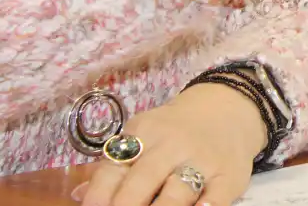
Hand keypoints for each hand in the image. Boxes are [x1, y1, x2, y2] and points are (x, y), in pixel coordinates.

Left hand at [73, 84, 264, 205]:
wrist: (229, 110)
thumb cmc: (176, 133)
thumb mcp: (143, 136)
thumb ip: (113, 168)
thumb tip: (77, 197)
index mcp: (144, 133)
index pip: (113, 169)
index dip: (98, 198)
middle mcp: (173, 144)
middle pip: (143, 180)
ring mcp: (204, 160)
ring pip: (177, 193)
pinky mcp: (230, 176)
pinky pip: (216, 199)